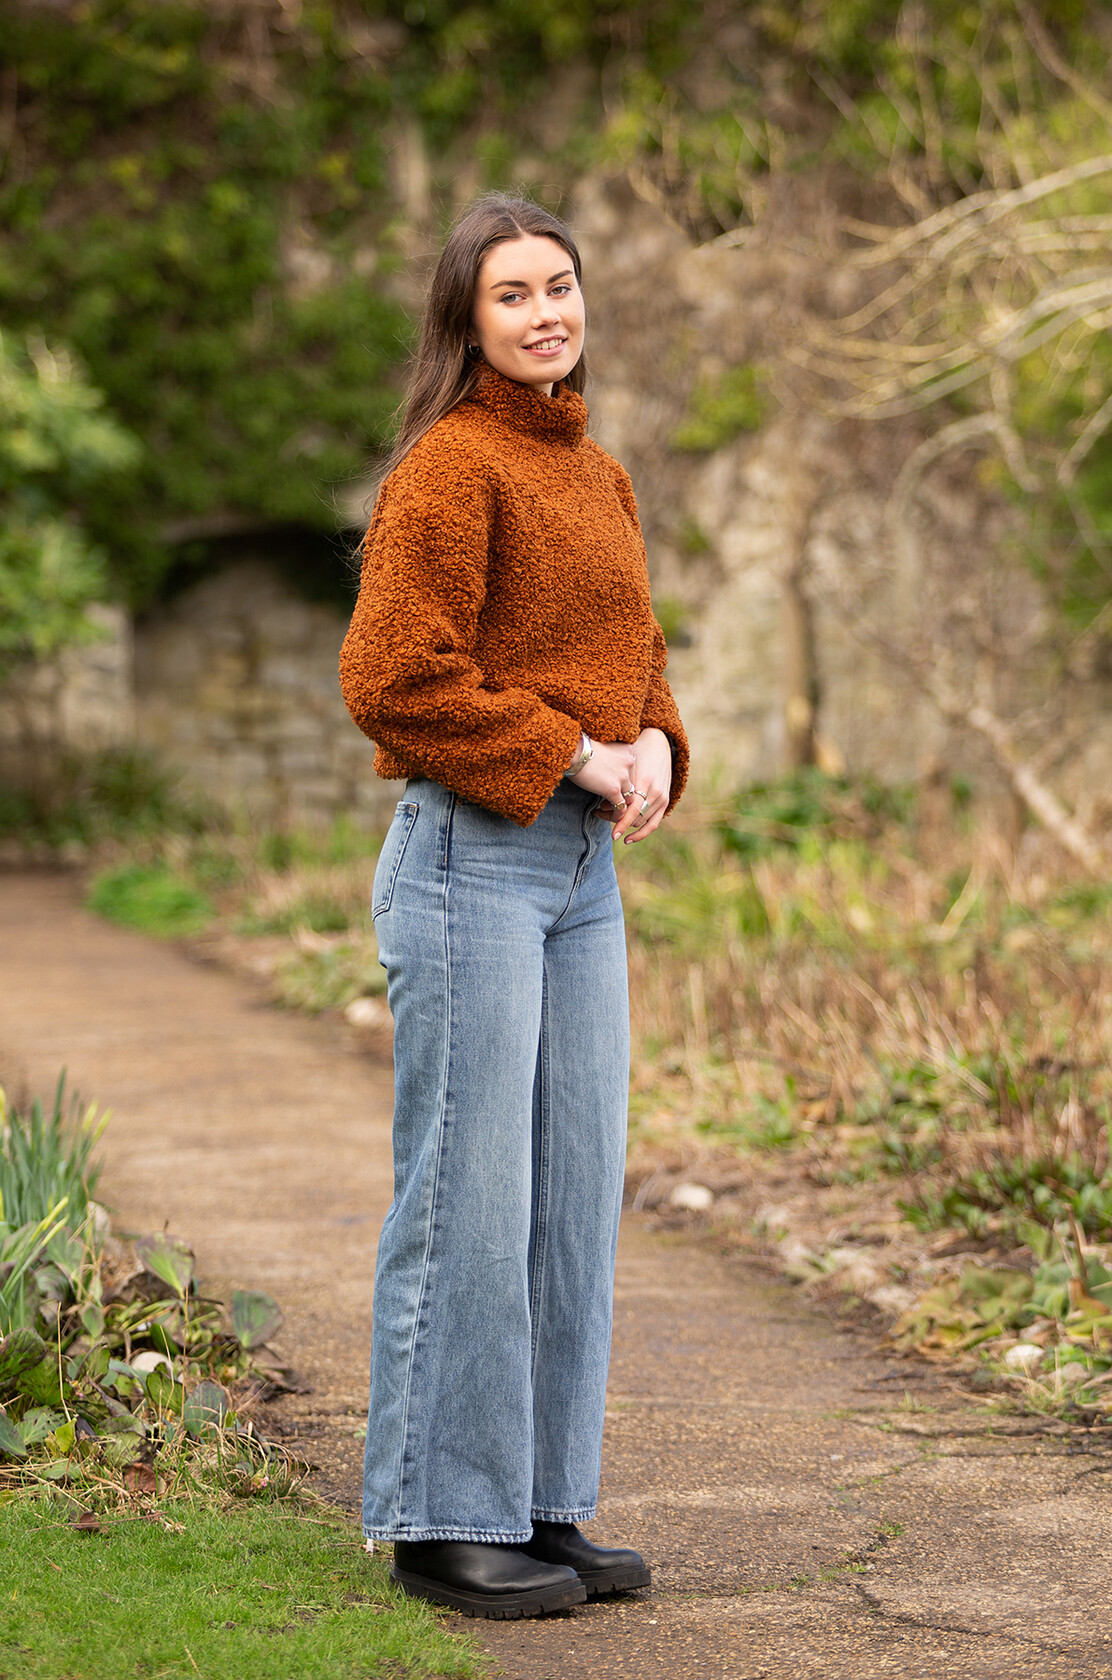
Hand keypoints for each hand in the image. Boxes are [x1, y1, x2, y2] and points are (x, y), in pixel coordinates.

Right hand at [567, 737, 635, 806]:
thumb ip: (610, 758)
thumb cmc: (579, 748)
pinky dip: (615, 814)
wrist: (572, 750)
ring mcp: (623, 777)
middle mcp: (630, 763)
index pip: (632, 770)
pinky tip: (601, 812)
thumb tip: (606, 771)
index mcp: (628, 750)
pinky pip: (620, 807)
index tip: (609, 784)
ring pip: (629, 798)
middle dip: (622, 794)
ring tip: (605, 807)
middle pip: (632, 784)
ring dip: (620, 805)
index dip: (622, 780)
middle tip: (608, 799)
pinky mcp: (614, 789)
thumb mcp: (602, 748)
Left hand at [607, 728, 671, 844]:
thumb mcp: (625, 764)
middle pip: (634, 817)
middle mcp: (655, 792)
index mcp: (645, 782)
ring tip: (609, 819)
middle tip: (598, 814)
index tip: (606, 828)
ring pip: (641, 821)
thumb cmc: (637, 750)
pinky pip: (653, 823)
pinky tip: (628, 839)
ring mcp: (662, 798)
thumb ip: (617, 785)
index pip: (631, 810)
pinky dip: (641, 833)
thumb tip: (605, 806)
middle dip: (615, 819)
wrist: (659, 742)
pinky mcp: (665, 801)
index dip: (619, 821)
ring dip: (625, 824)